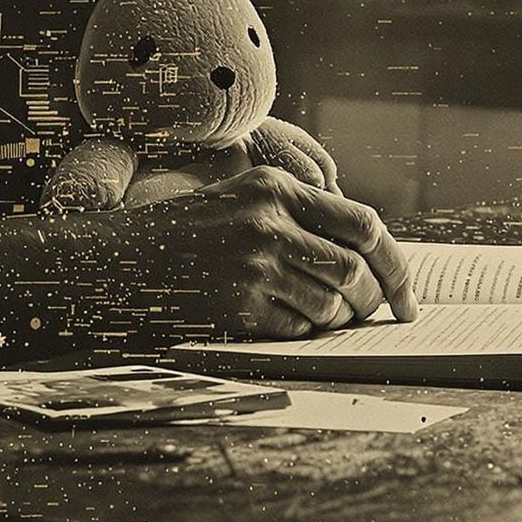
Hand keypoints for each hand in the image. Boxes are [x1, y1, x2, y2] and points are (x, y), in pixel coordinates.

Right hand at [128, 164, 417, 338]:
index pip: (365, 224)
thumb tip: (367, 259)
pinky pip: (297, 330)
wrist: (114, 263)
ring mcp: (253, 265)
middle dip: (371, 303)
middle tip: (368, 318)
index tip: (407, 299)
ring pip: (330, 307)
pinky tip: (272, 321)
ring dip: (333, 322)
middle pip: (354, 271)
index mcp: (274, 187)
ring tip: (309, 316)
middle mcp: (268, 221)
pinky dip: (298, 334)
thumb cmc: (183, 235)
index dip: (396, 266)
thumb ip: (298, 216)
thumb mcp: (240, 201)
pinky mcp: (237, 305)